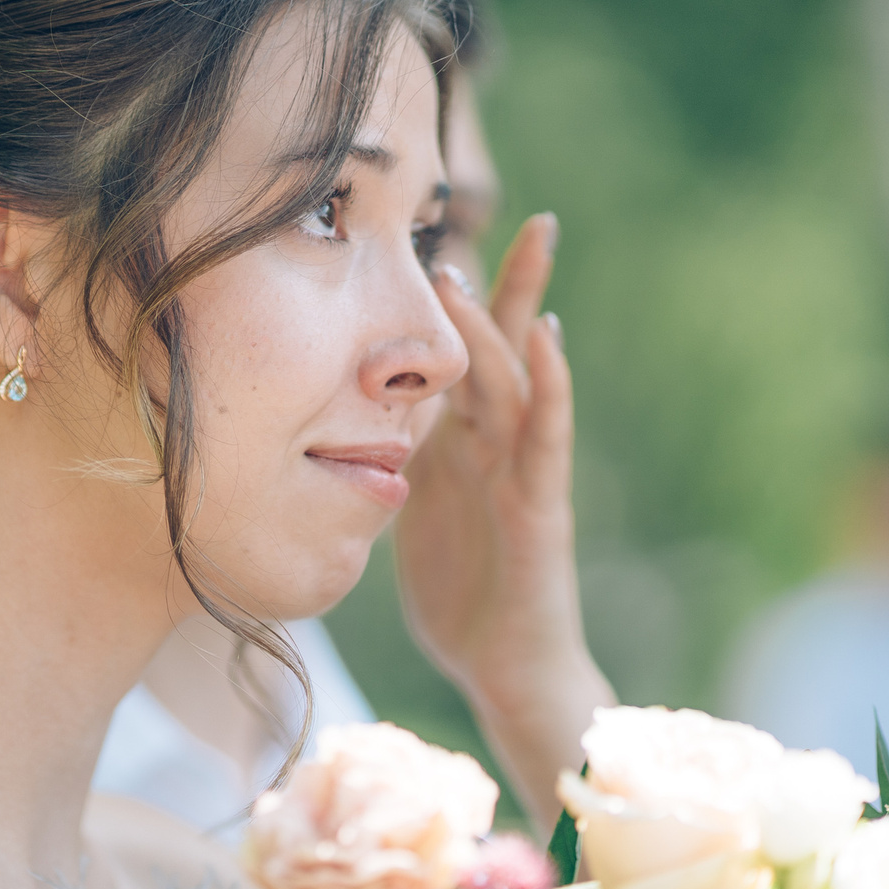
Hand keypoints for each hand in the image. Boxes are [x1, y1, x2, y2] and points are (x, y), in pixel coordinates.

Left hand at [397, 214, 614, 829]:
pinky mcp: (539, 507)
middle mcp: (501, 447)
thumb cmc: (462, 595)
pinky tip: (552, 336)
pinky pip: (545, 437)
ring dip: (510, 321)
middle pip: (509, 350)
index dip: (459, 304)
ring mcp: (525, 472)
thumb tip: (337, 423)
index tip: (442, 237)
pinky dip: (551, 382)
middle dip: (517, 285)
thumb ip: (390, 461)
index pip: (464, 358)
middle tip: (535, 218)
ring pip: (520, 380)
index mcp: (465, 444)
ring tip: (499, 263)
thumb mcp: (406, 511)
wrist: (505, 670)